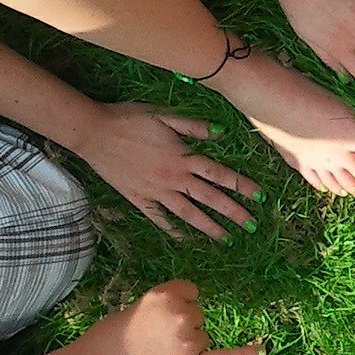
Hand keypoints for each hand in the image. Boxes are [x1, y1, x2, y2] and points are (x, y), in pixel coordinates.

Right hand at [66, 280, 263, 354]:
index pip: (191, 291)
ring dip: (187, 345)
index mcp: (166, 293)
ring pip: (202, 336)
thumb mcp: (138, 307)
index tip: (159, 315)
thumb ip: (167, 308)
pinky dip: (245, 354)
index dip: (177, 303)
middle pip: (198, 315)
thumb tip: (190, 313)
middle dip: (180, 325)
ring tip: (157, 354)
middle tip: (152, 339)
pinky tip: (262, 349)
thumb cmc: (110, 337)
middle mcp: (182, 314)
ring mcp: (188, 341)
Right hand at [71, 101, 260, 240]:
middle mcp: (173, 178)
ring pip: (188, 213)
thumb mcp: (164, 116)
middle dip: (233, 213)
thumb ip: (193, 127)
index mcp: (183, 157)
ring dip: (209, 227)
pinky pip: (158, 218)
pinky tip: (184, 238)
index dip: (242, 186)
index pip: (220, 175)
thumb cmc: (130, 119)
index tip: (260, 197)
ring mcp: (156, 191)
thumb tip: (222, 133)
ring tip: (226, 239)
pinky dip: (171, 229)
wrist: (94, 132)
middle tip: (251, 226)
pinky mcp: (138, 199)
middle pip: (209, 199)